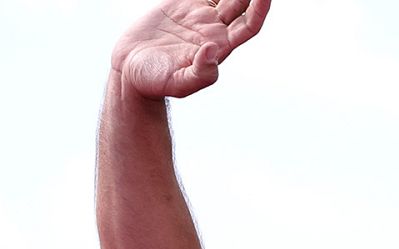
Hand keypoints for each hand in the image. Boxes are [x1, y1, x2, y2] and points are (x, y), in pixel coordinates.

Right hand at [111, 0, 271, 99]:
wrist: (132, 71)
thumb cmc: (156, 82)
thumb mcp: (181, 83)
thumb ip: (202, 72)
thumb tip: (214, 50)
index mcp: (222, 45)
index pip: (249, 24)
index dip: (260, 9)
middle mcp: (215, 28)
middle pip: (240, 3)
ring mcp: (199, 15)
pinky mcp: (181, 4)